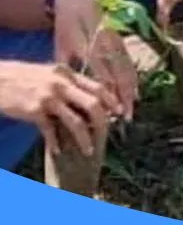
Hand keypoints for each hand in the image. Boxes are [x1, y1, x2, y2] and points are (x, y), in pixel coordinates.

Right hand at [0, 61, 117, 155]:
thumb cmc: (21, 78)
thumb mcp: (48, 73)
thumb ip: (66, 82)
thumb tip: (86, 98)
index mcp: (67, 73)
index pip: (98, 87)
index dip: (112, 101)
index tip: (119, 112)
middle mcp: (61, 84)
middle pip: (93, 105)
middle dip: (103, 122)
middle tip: (106, 134)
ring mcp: (48, 97)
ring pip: (76, 122)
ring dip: (85, 139)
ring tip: (88, 151)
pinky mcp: (34, 110)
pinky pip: (51, 131)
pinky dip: (56, 143)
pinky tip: (57, 150)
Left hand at [52, 0, 135, 120]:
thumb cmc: (66, 24)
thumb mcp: (60, 42)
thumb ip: (66, 63)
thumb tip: (70, 86)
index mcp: (88, 44)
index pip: (101, 71)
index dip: (108, 90)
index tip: (111, 108)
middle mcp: (106, 44)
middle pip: (118, 72)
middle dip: (124, 95)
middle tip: (125, 115)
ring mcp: (117, 41)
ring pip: (127, 68)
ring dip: (131, 89)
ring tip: (132, 107)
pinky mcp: (122, 40)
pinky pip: (129, 62)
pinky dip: (133, 77)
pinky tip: (135, 91)